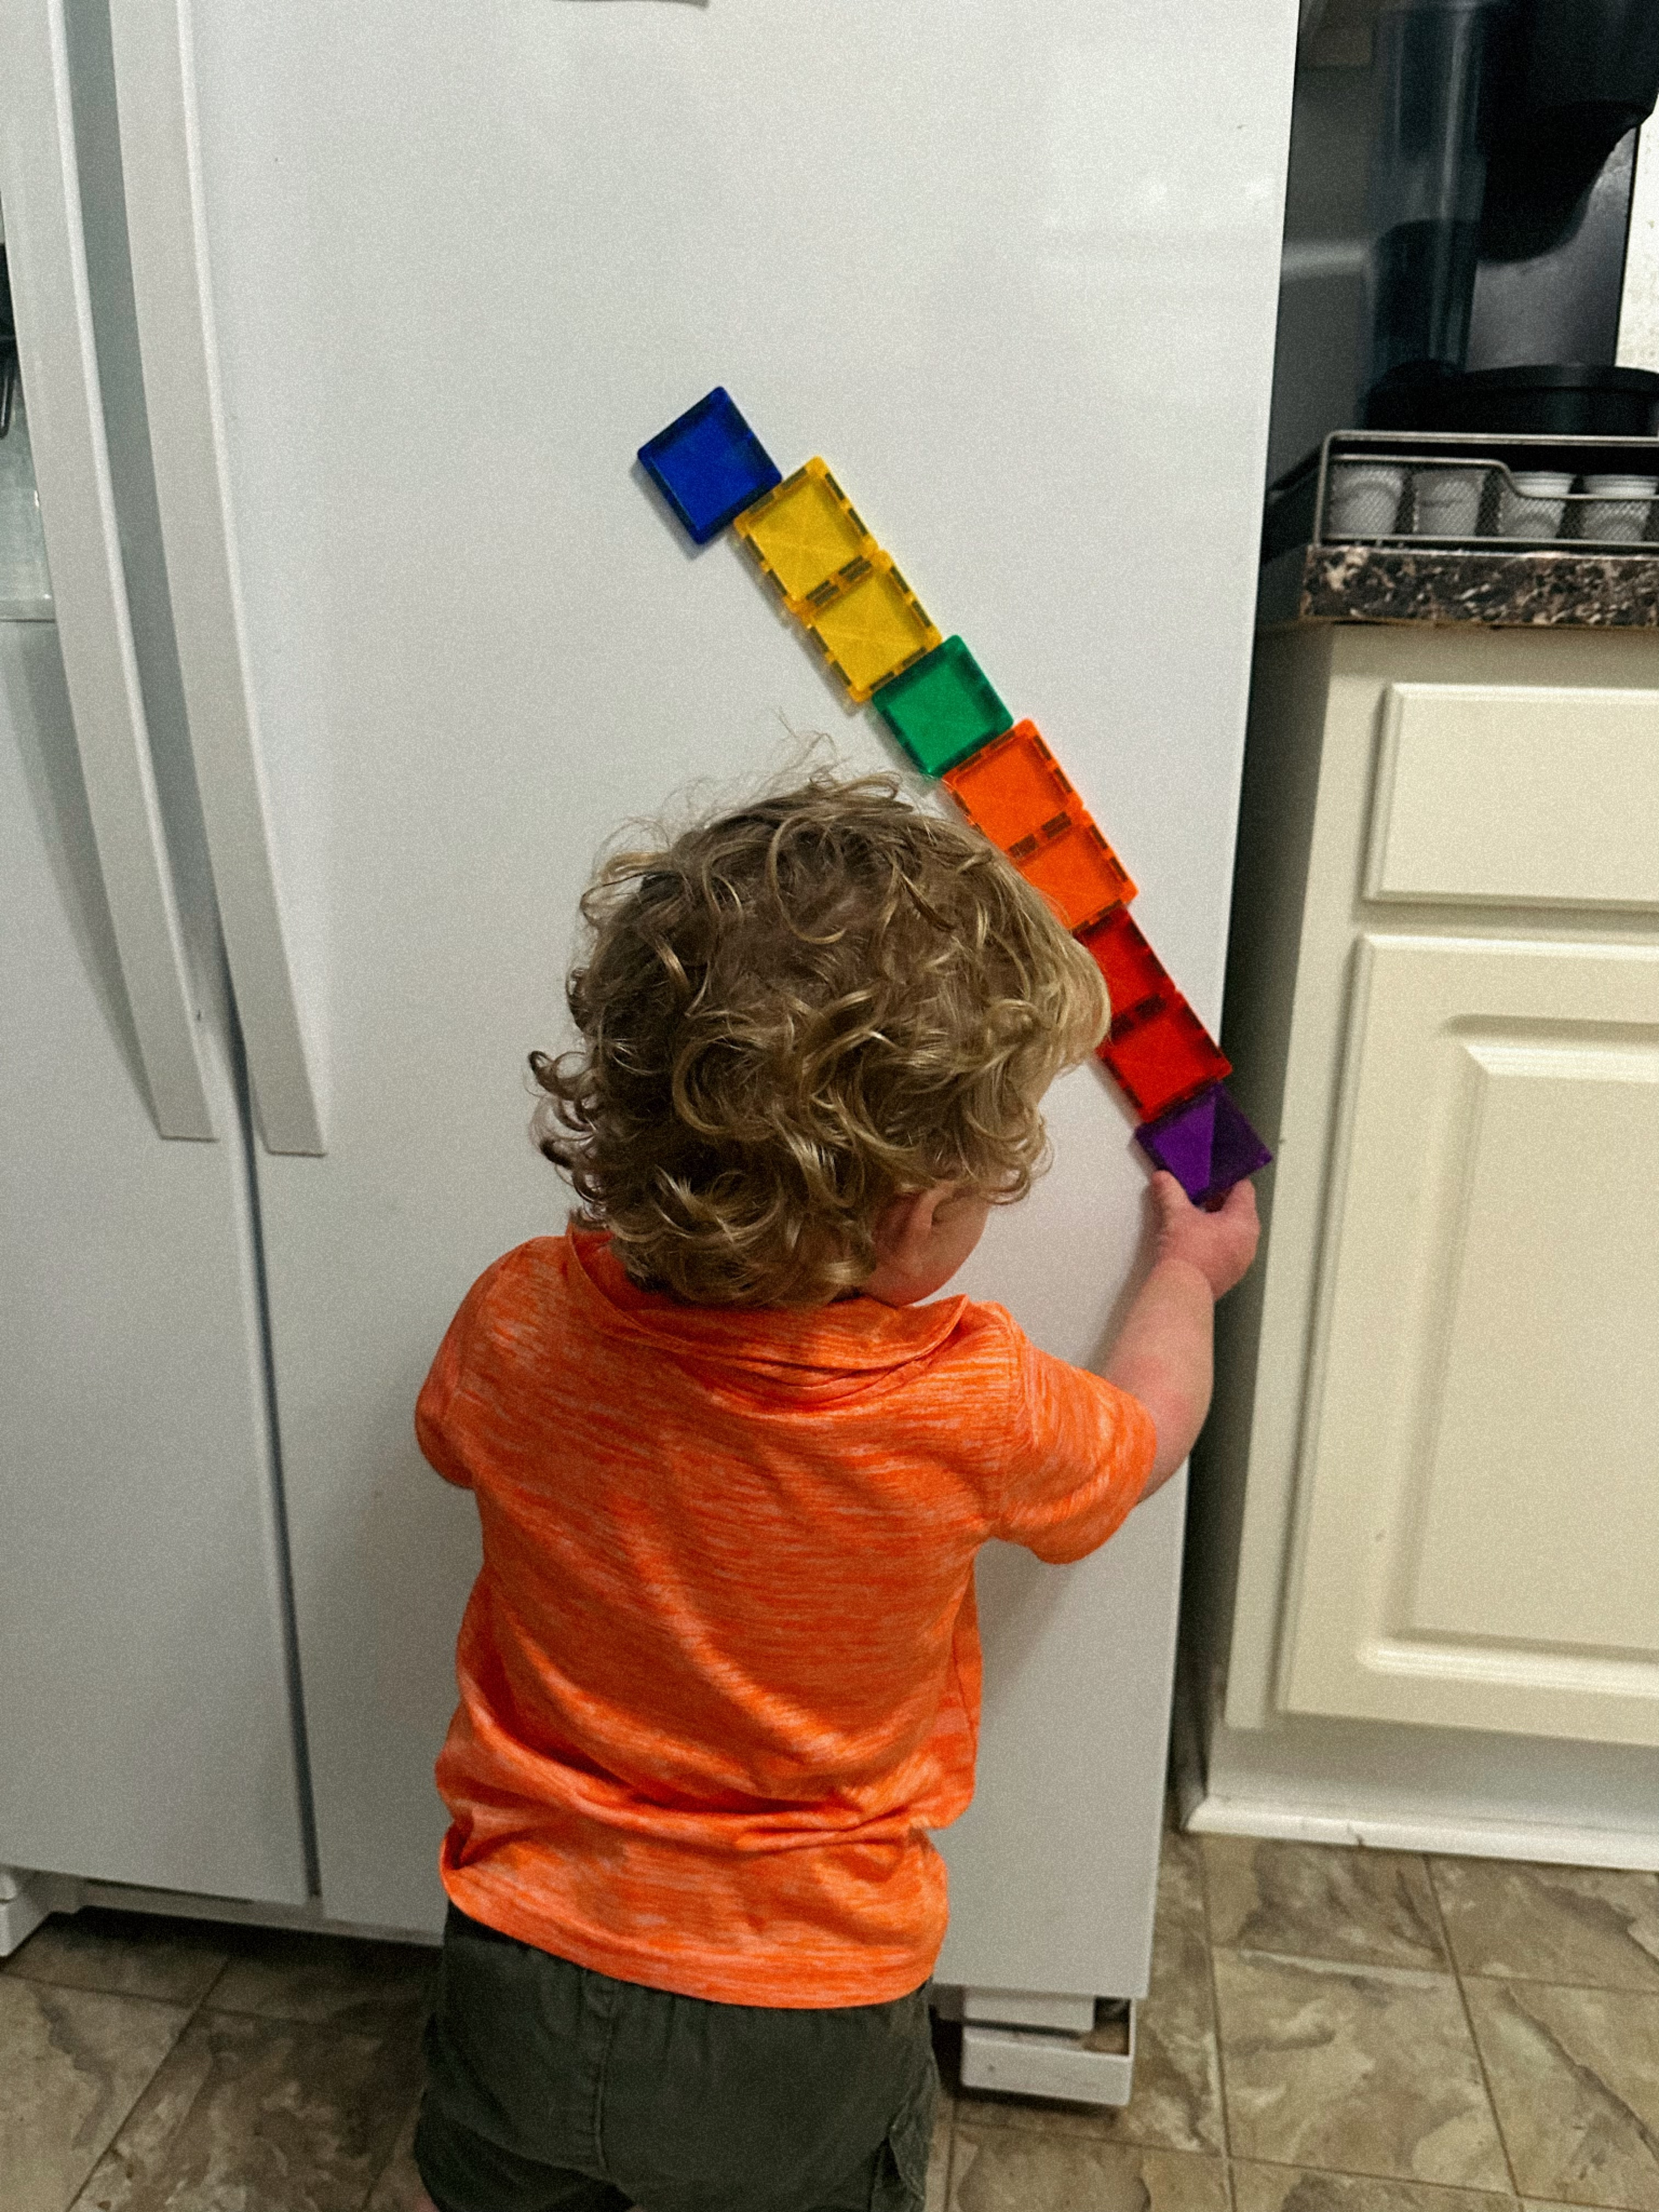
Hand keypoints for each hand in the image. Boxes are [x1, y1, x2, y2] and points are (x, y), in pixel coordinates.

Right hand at [1149, 1171, 1258, 1300]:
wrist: (1182, 1290)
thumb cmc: (1188, 1256)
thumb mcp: (1176, 1215)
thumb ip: (1170, 1191)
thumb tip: (1163, 1179)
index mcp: (1244, 1222)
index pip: (1244, 1189)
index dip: (1227, 1179)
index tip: (1213, 1177)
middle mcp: (1249, 1241)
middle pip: (1240, 1210)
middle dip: (1220, 1201)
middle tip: (1200, 1195)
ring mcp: (1242, 1260)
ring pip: (1235, 1232)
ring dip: (1218, 1223)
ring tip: (1195, 1217)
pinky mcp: (1230, 1274)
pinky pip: (1229, 1250)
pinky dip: (1216, 1242)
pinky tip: (1196, 1240)